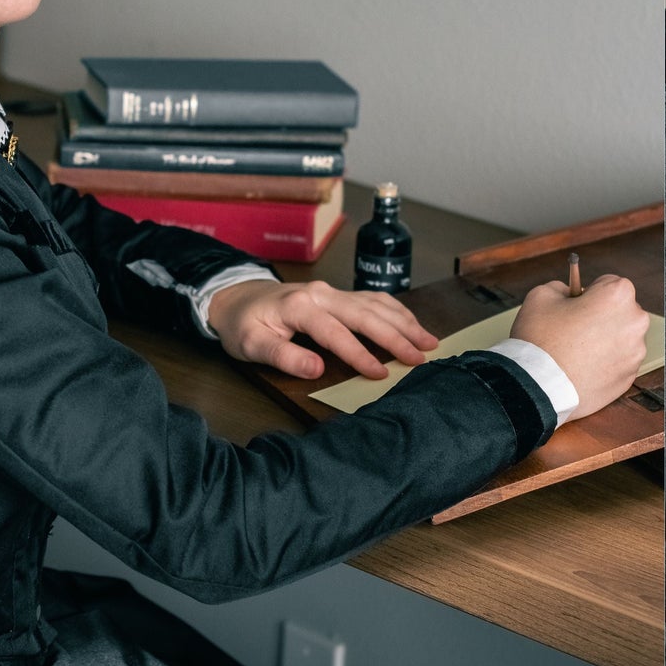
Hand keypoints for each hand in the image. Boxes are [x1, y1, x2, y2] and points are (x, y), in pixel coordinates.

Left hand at [206, 279, 437, 379]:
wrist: (236, 297)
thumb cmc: (243, 324)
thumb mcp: (251, 345)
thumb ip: (284, 356)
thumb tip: (317, 369)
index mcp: (300, 306)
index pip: (337, 333)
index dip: (361, 354)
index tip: (381, 374)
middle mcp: (322, 294)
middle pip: (367, 314)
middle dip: (397, 336)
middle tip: (421, 356)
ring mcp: (333, 291)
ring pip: (376, 303)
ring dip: (405, 322)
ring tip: (429, 341)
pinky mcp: (339, 294)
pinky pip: (374, 299)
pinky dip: (397, 311)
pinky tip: (412, 324)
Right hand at [507, 274, 650, 418]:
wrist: (538, 388)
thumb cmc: (540, 339)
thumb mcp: (542, 295)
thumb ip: (561, 288)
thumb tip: (569, 294)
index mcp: (618, 296)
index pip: (609, 283)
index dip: (589, 293)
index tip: (576, 305)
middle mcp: (635, 322)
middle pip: (620, 311)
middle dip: (602, 316)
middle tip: (575, 329)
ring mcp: (635, 353)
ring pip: (621, 338)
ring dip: (604, 340)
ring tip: (576, 352)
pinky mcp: (629, 377)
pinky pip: (618, 362)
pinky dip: (605, 363)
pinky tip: (583, 368)